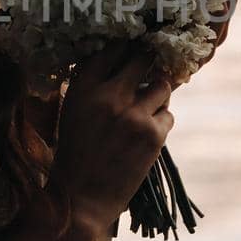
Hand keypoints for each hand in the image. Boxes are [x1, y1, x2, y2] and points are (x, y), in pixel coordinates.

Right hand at [45, 40, 173, 234]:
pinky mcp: (154, 136)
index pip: (112, 48)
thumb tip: (119, 60)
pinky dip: (161, 122)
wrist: (81, 199)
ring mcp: (135, 115)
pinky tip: (146, 134)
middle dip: (149, 59)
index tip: (134, 42)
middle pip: (142, 57)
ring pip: (163, 85)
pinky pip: (168, 114)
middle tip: (151, 62)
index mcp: (84, 88)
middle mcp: (110, 96)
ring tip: (148, 105)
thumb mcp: (72, 111)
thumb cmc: (74, 154)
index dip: (126, 42)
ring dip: (159, 92)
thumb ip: (92, 85)